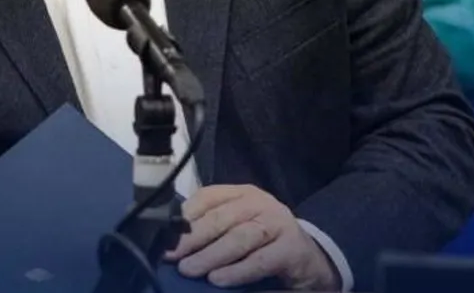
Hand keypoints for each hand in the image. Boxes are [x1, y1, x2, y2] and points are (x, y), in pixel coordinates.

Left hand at [164, 185, 339, 290]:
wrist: (309, 259)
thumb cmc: (264, 243)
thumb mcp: (237, 228)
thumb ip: (211, 228)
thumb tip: (172, 239)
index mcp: (242, 194)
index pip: (207, 197)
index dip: (184, 216)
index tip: (163, 234)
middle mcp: (260, 203)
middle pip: (221, 218)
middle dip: (192, 237)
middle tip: (171, 255)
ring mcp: (278, 223)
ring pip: (239, 237)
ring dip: (211, 255)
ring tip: (189, 269)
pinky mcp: (292, 248)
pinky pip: (260, 260)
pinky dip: (237, 271)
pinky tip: (218, 279)